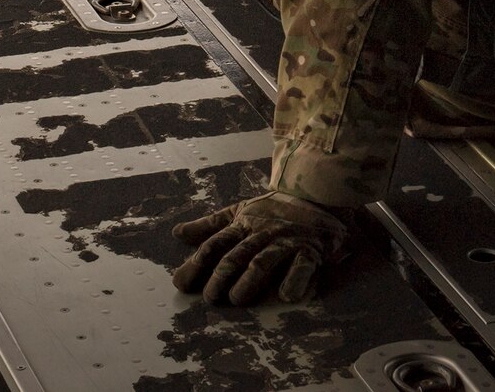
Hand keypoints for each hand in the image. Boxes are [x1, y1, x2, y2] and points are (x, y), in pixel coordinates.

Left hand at [170, 191, 351, 304]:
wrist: (317, 195)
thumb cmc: (273, 210)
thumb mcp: (240, 211)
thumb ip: (210, 224)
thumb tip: (177, 233)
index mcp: (243, 223)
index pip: (215, 243)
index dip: (196, 263)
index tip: (180, 282)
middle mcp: (262, 232)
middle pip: (236, 255)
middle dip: (220, 277)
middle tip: (210, 298)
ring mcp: (285, 240)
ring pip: (263, 261)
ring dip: (249, 281)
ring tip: (237, 298)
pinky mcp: (309, 250)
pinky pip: (302, 265)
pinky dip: (295, 280)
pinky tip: (286, 295)